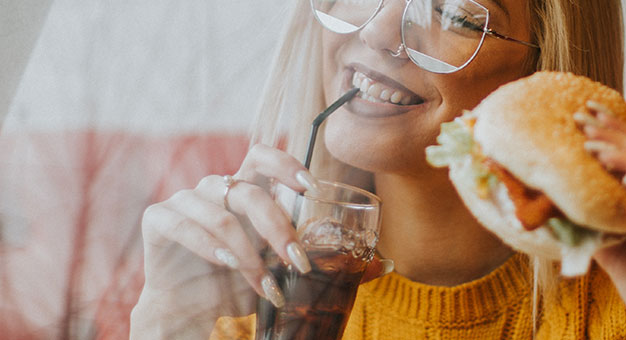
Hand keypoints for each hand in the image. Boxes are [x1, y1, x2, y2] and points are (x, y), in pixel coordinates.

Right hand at [130, 143, 388, 338]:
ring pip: (221, 215)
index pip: (263, 155)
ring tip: (266, 285)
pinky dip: (210, 247)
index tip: (312, 189)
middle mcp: (216, 187)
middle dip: (279, 228)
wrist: (191, 308)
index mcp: (244, 187)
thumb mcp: (283, 269)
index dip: (286, 164)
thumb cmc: (240, 282)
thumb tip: (384, 265)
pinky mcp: (160, 219)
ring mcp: (185, 200)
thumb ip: (325, 260)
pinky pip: (184, 225)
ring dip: (248, 253)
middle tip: (298, 262)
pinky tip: (228, 267)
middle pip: (249, 191)